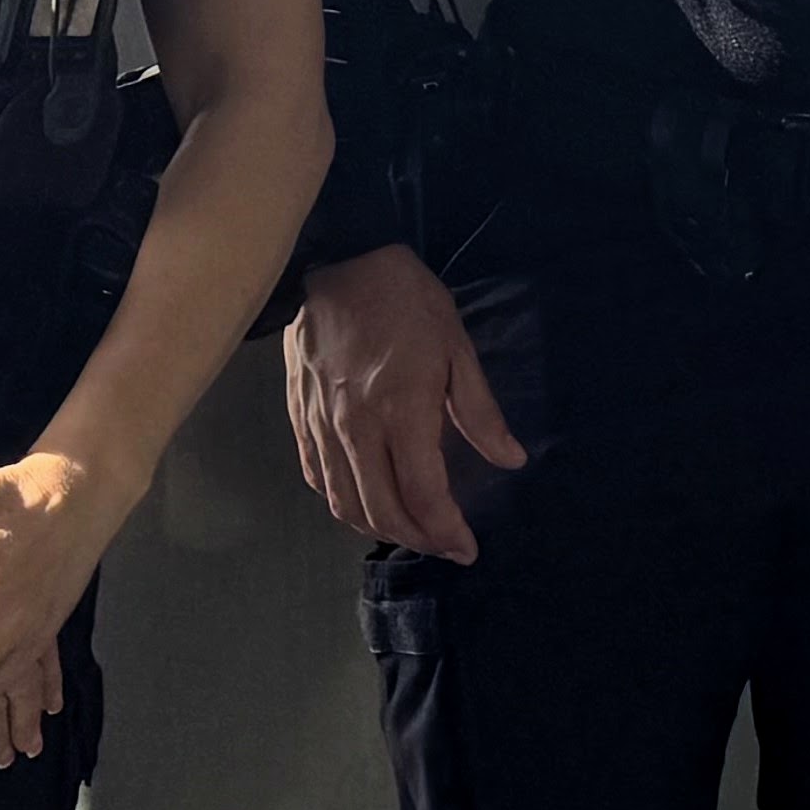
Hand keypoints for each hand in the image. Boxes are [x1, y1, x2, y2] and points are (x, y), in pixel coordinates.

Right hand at [285, 246, 526, 561]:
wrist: (339, 261)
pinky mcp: (299, 419)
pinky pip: (317, 478)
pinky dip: (341, 503)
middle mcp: (356, 430)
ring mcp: (321, 427)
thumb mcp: (457, 348)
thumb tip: (510, 460)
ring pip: (344, 503)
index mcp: (401, 412)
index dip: (447, 532)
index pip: (424, 496)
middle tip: (444, 545)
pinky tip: (364, 504)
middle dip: (418, 540)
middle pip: (383, 512)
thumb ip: (480, 412)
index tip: (467, 548)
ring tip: (410, 532)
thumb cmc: (407, 301)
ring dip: (379, 529)